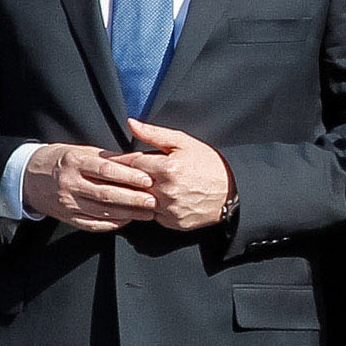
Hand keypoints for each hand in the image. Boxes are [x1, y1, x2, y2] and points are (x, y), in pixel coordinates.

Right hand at [21, 143, 155, 230]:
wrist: (29, 177)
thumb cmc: (62, 161)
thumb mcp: (81, 151)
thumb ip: (107, 158)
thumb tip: (137, 161)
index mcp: (74, 162)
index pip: (105, 170)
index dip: (129, 176)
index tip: (148, 179)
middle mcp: (69, 183)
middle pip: (106, 194)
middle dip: (133, 198)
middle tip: (154, 200)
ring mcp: (67, 203)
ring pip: (102, 211)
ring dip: (128, 213)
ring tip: (148, 212)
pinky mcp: (67, 217)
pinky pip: (93, 224)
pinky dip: (113, 224)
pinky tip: (128, 220)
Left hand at [117, 121, 234, 233]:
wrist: (234, 191)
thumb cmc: (210, 165)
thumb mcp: (184, 143)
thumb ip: (154, 133)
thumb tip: (131, 123)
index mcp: (167, 169)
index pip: (128, 163)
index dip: (118, 160)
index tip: (112, 159)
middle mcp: (166, 191)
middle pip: (128, 185)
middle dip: (123, 178)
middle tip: (120, 174)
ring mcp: (169, 209)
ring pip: (137, 202)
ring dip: (134, 194)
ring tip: (139, 186)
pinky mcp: (173, 223)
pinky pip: (151, 215)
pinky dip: (149, 207)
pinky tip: (156, 199)